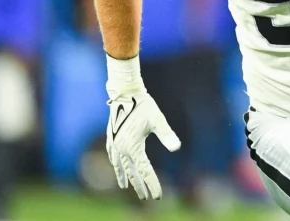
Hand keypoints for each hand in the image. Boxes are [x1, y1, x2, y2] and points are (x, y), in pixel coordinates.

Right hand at [105, 55, 180, 199]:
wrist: (125, 92)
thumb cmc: (144, 105)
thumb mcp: (157, 120)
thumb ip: (166, 134)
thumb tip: (177, 148)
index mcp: (133, 147)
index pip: (144, 172)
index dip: (152, 184)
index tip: (157, 196)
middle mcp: (122, 149)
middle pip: (132, 173)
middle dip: (140, 186)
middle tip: (147, 198)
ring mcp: (114, 144)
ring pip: (120, 167)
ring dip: (126, 178)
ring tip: (128, 188)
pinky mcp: (111, 138)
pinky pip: (113, 158)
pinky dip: (116, 167)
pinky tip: (118, 169)